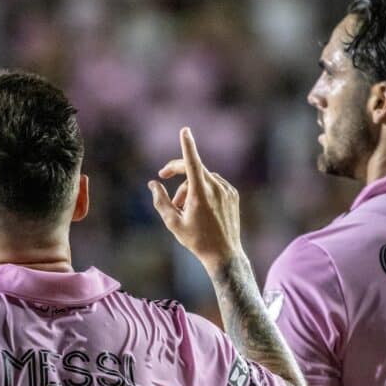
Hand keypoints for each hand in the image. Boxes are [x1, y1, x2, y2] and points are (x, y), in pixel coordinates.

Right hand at [149, 127, 243, 271]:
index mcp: (201, 193)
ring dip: (190, 188)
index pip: (192, 162)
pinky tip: (200, 210)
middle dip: (177, 176)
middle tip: (166, 187)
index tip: (185, 131)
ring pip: (202, 178)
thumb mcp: (172, 223)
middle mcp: (216, 188)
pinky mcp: (232, 194)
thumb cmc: (196, 240)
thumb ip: (160, 200)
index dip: (187, 145)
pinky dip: (203, 190)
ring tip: (184, 209)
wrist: (224, 254)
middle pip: (193, 169)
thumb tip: (153, 184)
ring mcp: (227, 190)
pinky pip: (214, 184)